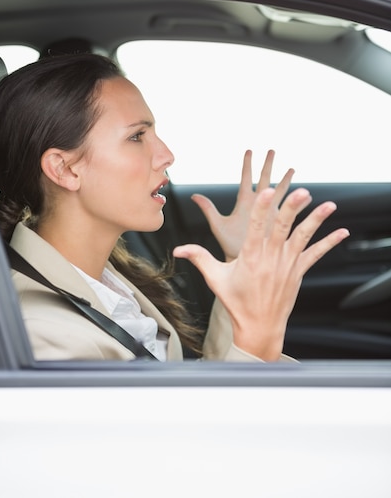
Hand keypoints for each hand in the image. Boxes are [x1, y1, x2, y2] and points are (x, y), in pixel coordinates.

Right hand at [174, 187, 349, 360]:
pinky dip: (329, 242)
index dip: (262, 208)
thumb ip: (198, 257)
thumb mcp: (215, 278)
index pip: (256, 227)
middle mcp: (270, 258)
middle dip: (293, 208)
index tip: (268, 192)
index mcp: (250, 257)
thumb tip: (176, 249)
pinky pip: (316, 254)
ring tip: (329, 204)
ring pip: (303, 237)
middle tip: (302, 191)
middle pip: (283, 228)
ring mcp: (287, 265)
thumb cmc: (236, 301)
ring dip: (316, 220)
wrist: (259, 326)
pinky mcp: (298, 272)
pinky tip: (342, 231)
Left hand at [191, 149, 293, 261]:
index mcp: (244, 202)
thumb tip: (193, 195)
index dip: (248, 165)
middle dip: (268, 165)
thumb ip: (208, 209)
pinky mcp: (281, 224)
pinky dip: (300, 204)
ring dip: (286, 180)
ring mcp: (271, 213)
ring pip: (281, 192)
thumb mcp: (218, 225)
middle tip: (271, 150)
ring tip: (292, 169)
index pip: (246, 179)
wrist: (243, 264)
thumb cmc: (229, 245)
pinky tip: (309, 198)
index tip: (250, 150)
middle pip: (264, 179)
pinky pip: (293, 211)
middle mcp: (259, 204)